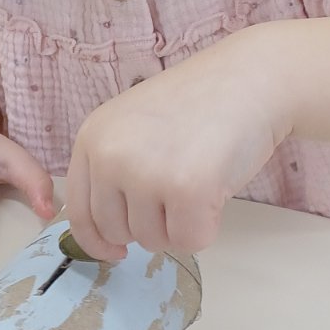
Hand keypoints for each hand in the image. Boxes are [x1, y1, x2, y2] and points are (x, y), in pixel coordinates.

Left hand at [64, 30, 288, 260]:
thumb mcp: (134, 128)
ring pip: (154, 241)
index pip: (79, 212)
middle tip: (178, 190)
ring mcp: (146, 173)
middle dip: (150, 225)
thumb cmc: (200, 104)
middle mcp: (110, 155)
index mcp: (92, 138)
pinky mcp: (187, 190)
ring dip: (180, 225)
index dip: (98, 240)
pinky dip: (208, 228)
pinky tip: (216, 190)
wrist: (250, 79)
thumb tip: (107, 236)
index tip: (117, 250)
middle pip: (116, 232)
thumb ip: (114, 171)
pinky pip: (190, 242)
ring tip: (199, 179)